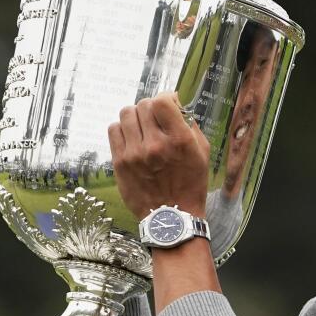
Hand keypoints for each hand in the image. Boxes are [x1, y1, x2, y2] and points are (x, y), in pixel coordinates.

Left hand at [107, 92, 210, 218]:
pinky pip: (113, 130)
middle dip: (150, 108)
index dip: (164, 97)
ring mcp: (135, 154)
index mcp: (179, 141)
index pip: (162, 101)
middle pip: (143, 105)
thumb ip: (190, 126)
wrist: (171, 218)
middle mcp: (155, 145)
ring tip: (142, 128)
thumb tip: (175, 104)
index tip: (168, 104)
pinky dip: (122, 129)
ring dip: (135, 117)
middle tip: (155, 120)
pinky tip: (131, 138)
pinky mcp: (120, 163)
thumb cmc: (189, 184)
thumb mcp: (202, 154)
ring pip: (126, 114)